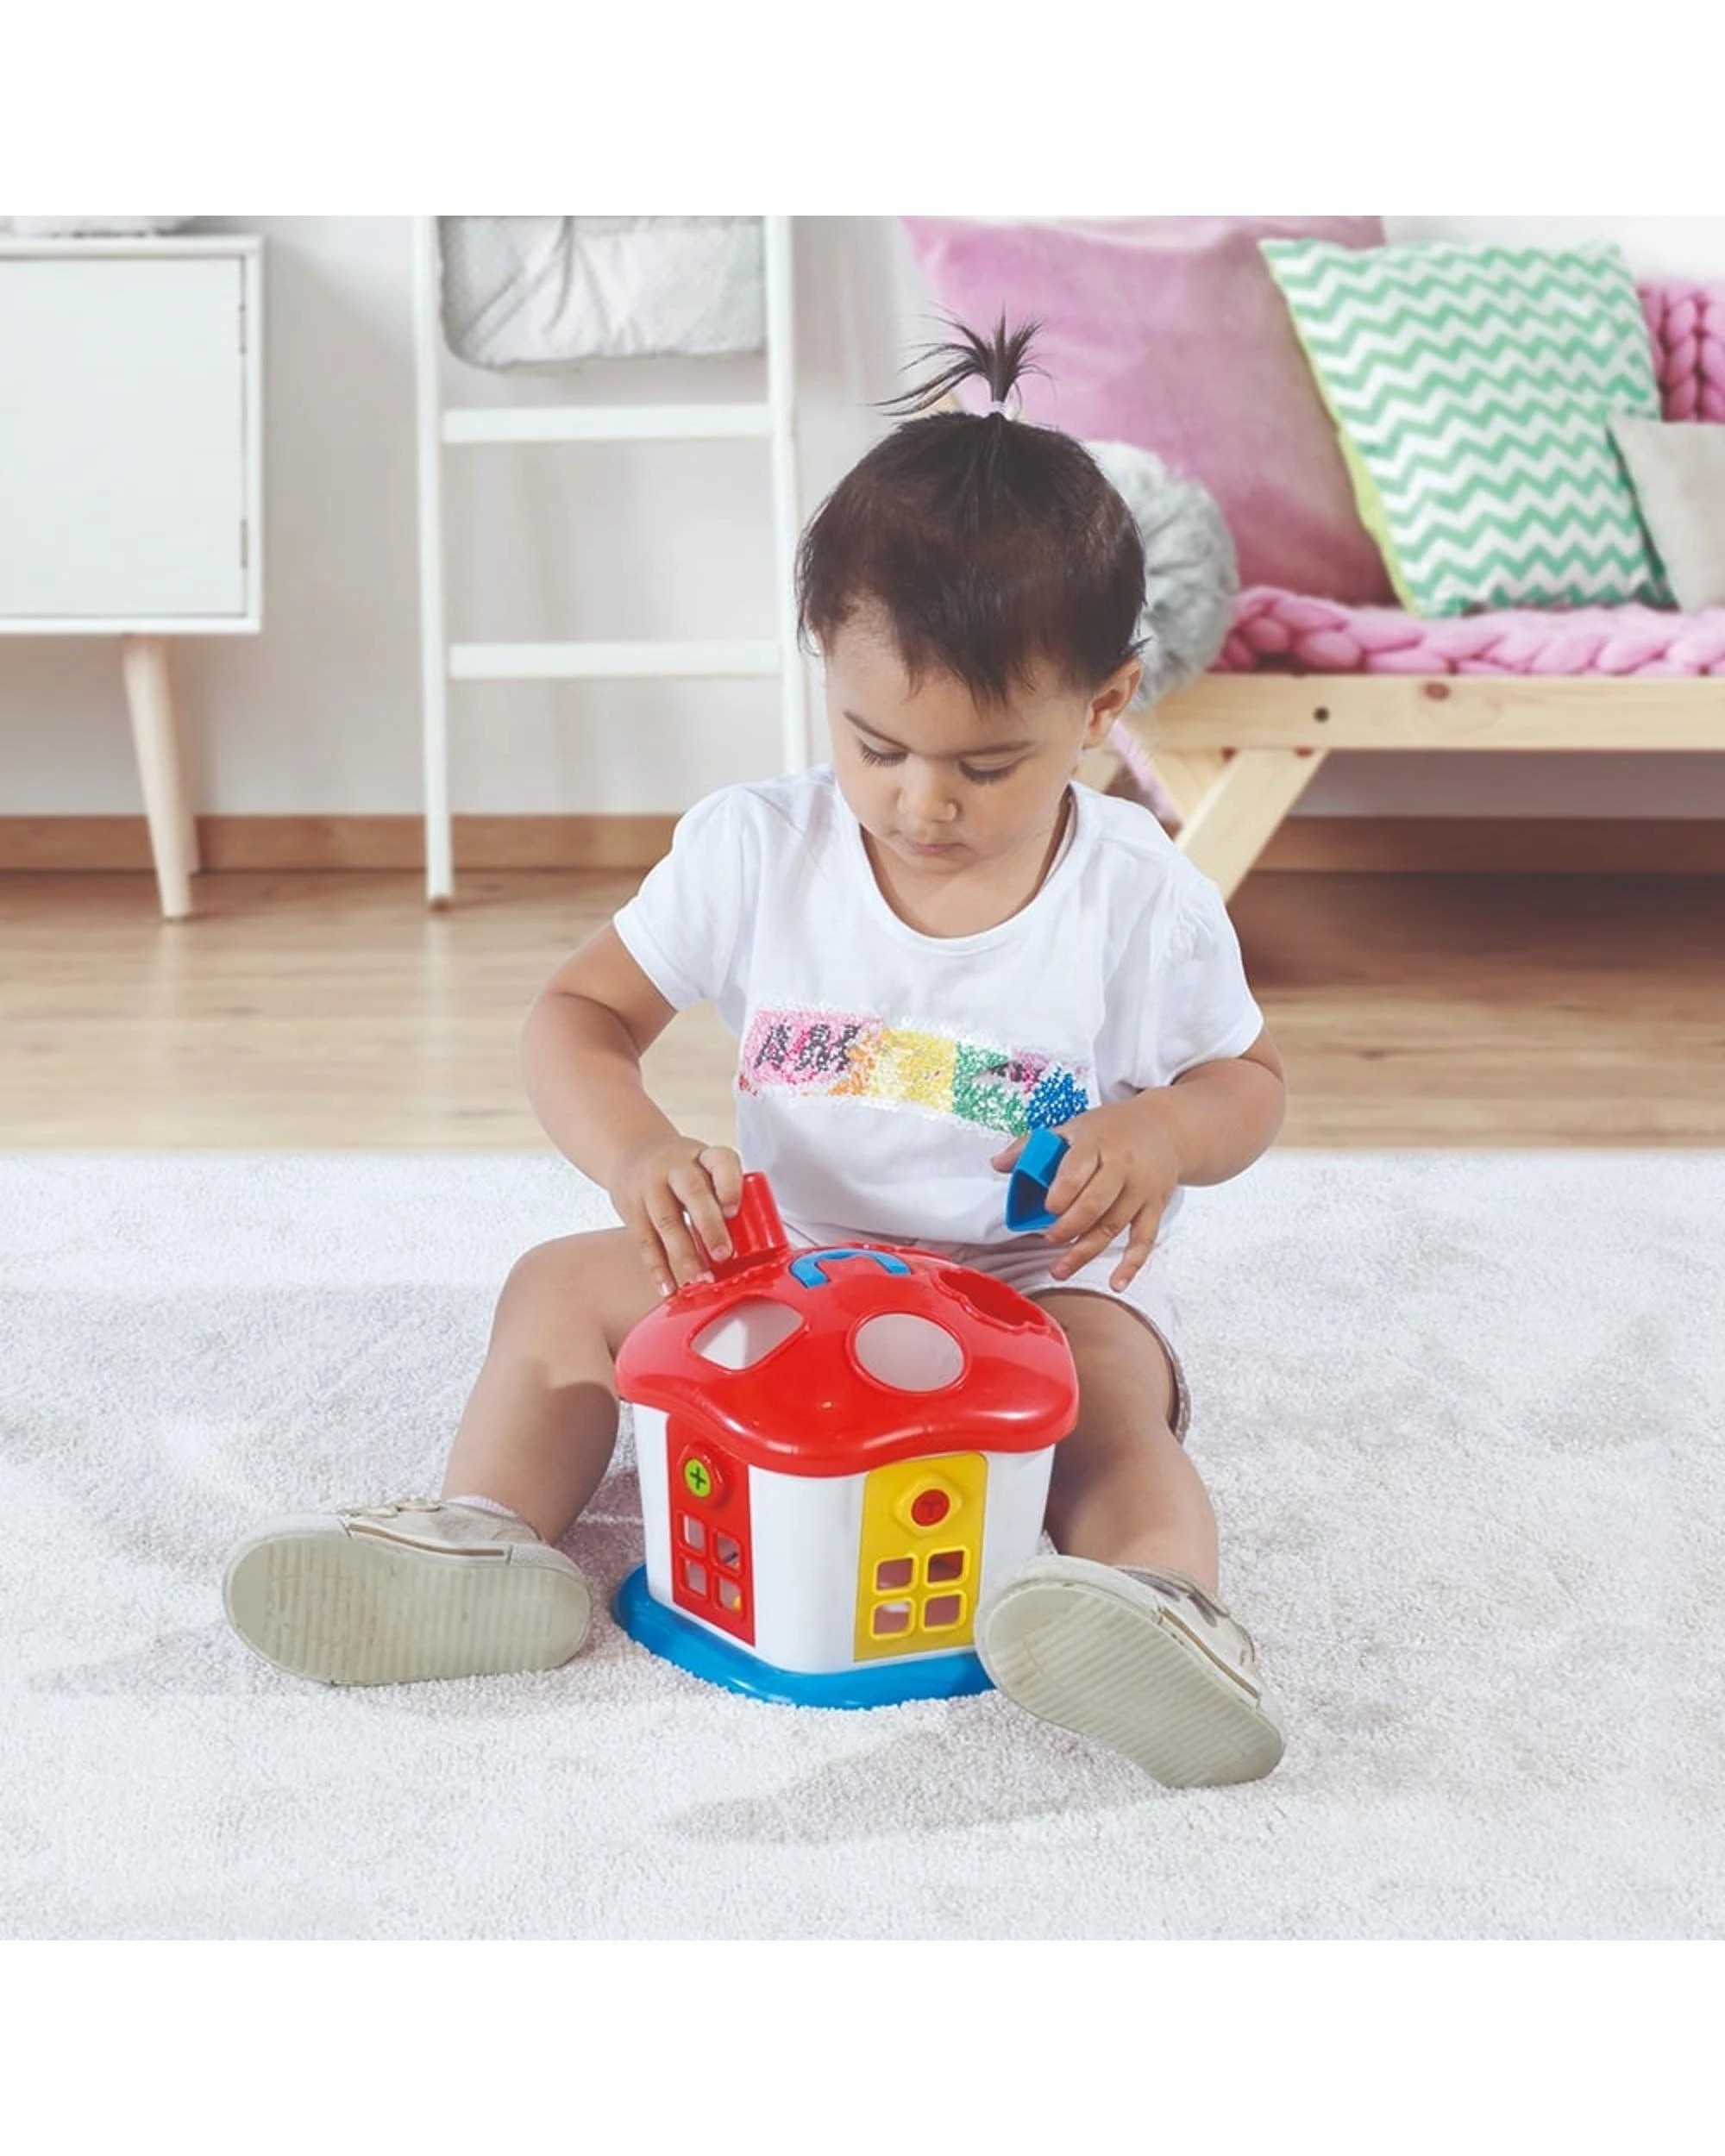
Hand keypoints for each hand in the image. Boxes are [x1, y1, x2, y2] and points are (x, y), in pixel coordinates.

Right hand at [607, 1136, 743, 1295]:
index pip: (721, 1162)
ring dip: (685, 1254)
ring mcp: (651, 1187)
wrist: (630, 1153)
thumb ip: (723, 1196)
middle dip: (710, 1226)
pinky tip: (669, 1287)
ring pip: (667, 1222)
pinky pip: (645, 1242)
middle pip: (693, 1193)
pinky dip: (658, 1268)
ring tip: (701, 1278)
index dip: (729, 1185)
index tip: (734, 1211)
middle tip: (723, 1254)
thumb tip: (752, 1244)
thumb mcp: (703, 1168)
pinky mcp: (633, 1210)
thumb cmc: (679, 1168)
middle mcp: (676, 1168)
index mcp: (703, 1157)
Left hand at [991, 1100, 1182, 1292]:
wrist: (1167, 1127)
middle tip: (1048, 1239)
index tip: (1046, 1208)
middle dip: (1068, 1227)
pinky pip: (1143, 1240)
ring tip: (1060, 1269)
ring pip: (1113, 1226)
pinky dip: (1131, 1264)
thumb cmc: (1113, 1129)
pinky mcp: (1155, 1207)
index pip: (1076, 1171)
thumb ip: (1033, 1146)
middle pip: (1094, 1204)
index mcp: (1097, 1143)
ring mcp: (1141, 1190)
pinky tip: (1116, 1283)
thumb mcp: (1074, 1127)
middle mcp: (1122, 1166)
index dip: (1059, 1194)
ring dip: (1085, 1251)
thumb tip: (997, 1164)